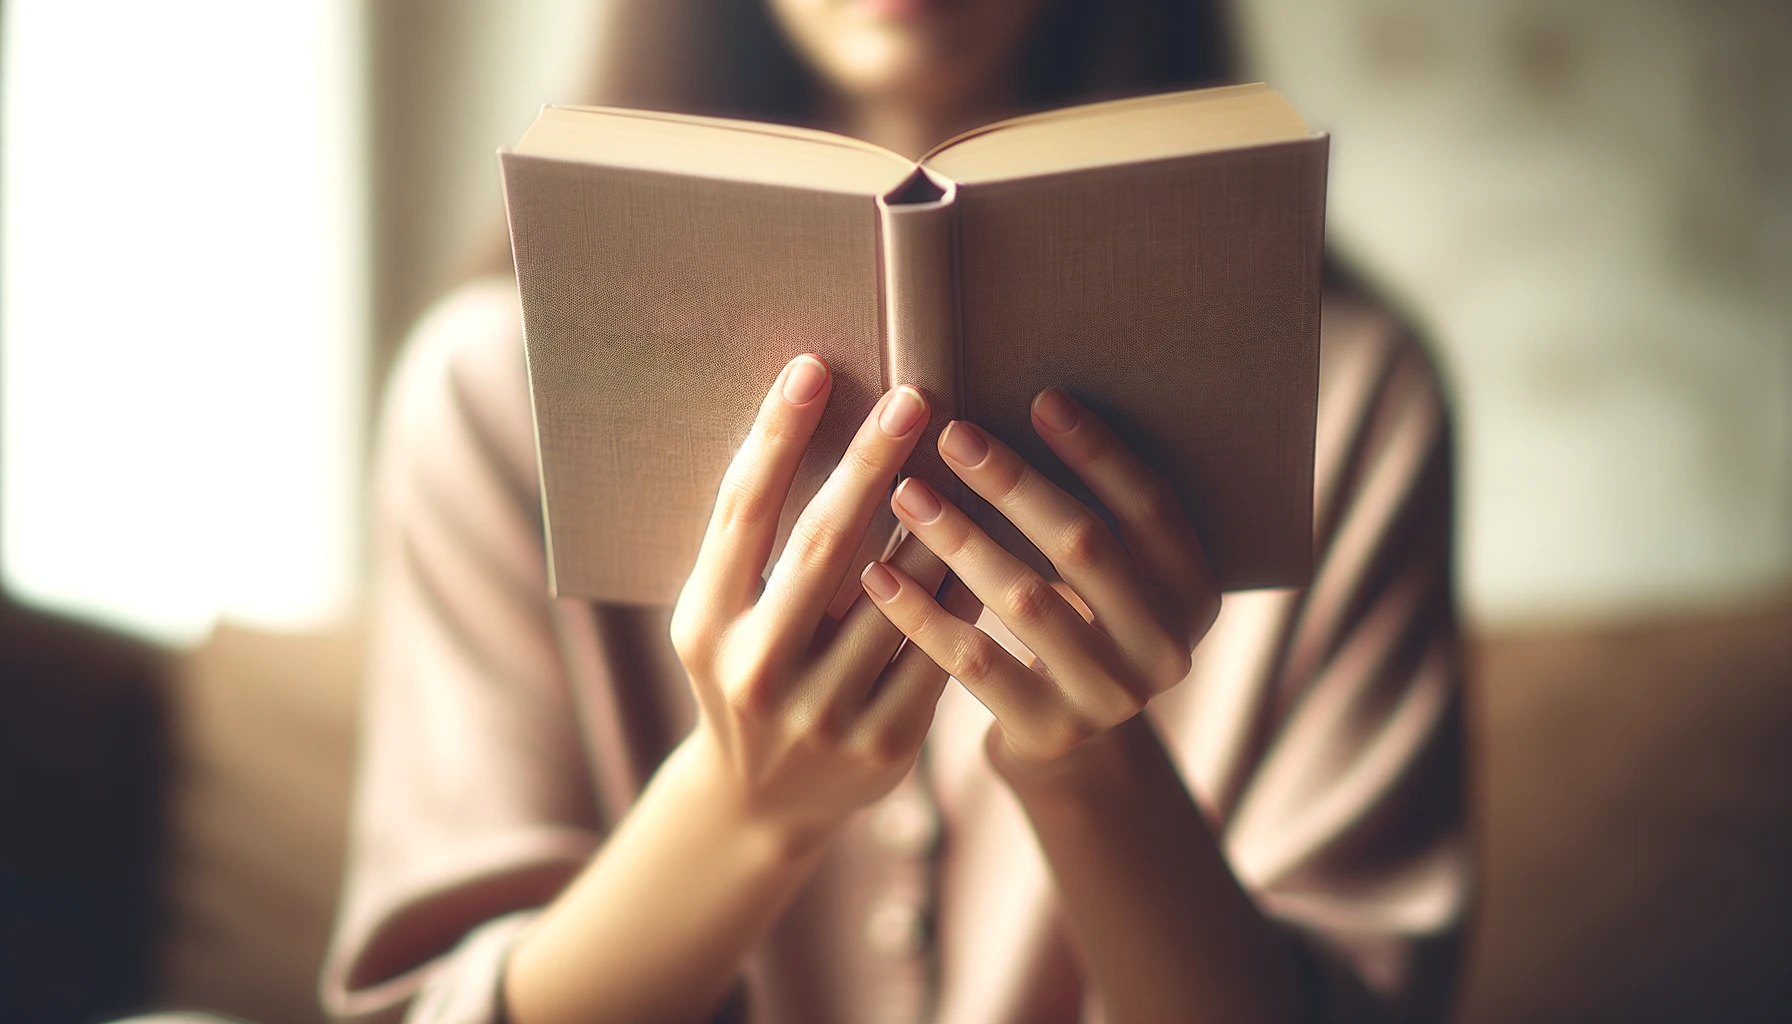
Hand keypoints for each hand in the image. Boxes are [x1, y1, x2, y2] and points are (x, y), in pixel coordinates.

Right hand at [669, 354, 969, 848]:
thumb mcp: (720, 613)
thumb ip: (753, 541)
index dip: (775, 434)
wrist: (756, 805)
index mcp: (704, 624)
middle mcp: (754, 670)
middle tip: (914, 394)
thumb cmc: (745, 670)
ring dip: (934, 519)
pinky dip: (962, 590)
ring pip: (894, 595)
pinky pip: (938, 648)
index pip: (740, 510)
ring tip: (966, 451)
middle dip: (870, 460)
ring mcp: (821, 714)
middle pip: (821, 543)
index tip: (812, 366)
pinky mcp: (884, 747)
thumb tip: (809, 414)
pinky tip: (988, 540)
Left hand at [860, 387, 1220, 767]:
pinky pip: (975, 661)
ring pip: (1024, 600)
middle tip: (953, 435)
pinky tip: (879, 571)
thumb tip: (1028, 407)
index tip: (1040, 399)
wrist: (1062, 739)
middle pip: (1085, 546)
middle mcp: (1166, 651)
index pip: (1151, 507)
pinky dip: (923, 612)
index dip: (1099, 452)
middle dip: (1013, 484)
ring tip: (907, 492)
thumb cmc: (1072, 620)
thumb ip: (1087, 513)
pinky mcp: (1049, 733)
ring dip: (959, 537)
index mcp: (1195, 594)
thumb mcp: (1106, 575)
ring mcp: (1110, 699)